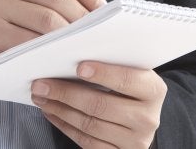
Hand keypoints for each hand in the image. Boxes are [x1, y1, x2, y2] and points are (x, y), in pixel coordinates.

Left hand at [32, 62, 166, 148]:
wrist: (142, 120)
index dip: (104, 74)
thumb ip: (114, 65)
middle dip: (67, 93)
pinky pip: (86, 141)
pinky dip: (64, 126)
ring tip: (41, 97)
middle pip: (102, 105)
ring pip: (90, 124)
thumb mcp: (133, 75)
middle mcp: (147, 118)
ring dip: (60, 109)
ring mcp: (134, 141)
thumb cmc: (131, 90)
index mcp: (154, 91)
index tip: (79, 67)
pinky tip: (52, 112)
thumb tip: (74, 55)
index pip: (128, 80)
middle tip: (41, 84)